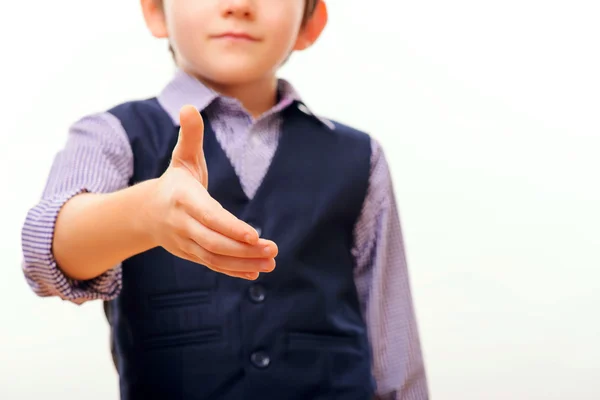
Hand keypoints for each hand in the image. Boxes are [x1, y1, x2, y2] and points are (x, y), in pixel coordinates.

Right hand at [145, 105, 276, 279]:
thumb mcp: (182, 157)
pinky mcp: (191, 255)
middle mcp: (182, 224)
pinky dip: (234, 271)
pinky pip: (213, 266)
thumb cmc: (175, 181)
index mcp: (182, 198)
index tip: (254, 235)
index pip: (208, 216)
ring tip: (272, 262)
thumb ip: (190, 136)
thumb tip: (188, 107)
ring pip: (215, 258)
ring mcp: (185, 243)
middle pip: (214, 242)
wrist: (147, 213)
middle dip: (244, 249)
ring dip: (244, 262)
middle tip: (273, 249)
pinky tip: (256, 271)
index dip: (230, 227)